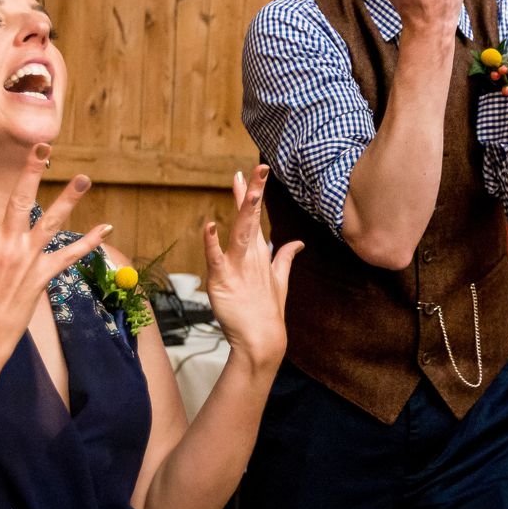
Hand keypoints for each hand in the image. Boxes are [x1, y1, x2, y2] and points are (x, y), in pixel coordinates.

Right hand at [0, 138, 101, 386]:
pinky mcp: (41, 279)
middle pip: (20, 201)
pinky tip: (106, 228)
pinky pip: (67, 257)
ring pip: (50, 224)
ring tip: (85, 179)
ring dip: (69, 201)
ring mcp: (26, 262)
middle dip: (32, 171)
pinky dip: (88, 244)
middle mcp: (4, 247)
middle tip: (43, 146)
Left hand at [199, 166, 298, 375]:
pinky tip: (209, 226)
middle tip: (258, 168)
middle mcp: (250, 255)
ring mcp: (237, 266)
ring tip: (246, 188)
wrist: (262, 340)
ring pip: (240, 232)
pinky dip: (212, 243)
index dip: (254, 191)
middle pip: (251, 217)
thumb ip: (285, 257)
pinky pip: (215, 258)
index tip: (256, 169)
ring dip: (244, 210)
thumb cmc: (267, 311)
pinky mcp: (223, 280)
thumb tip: (297, 242)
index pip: (255, 215)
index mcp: (259, 252)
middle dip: (254, 191)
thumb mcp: (278, 280)